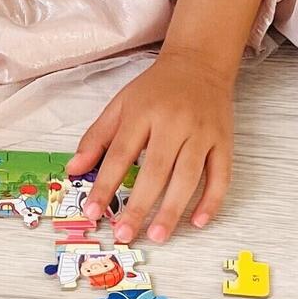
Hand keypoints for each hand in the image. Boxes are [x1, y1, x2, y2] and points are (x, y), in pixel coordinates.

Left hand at [71, 47, 235, 245]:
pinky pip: (221, 176)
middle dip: (139, 206)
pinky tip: (198, 222)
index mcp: (143, 113)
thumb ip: (96, 138)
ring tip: (158, 236)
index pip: (120, 155)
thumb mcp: (120, 104)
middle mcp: (174, 123)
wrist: (200, 62)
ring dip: (173, 209)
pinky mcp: (224, 141)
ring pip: (188, 177)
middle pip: (156, 170)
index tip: (92, 212)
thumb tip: (73, 170)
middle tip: (124, 234)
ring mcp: (202, 133)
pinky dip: (212, 201)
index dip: (105, 185)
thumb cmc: (156, 88)